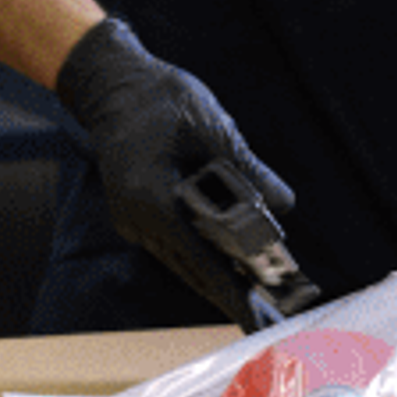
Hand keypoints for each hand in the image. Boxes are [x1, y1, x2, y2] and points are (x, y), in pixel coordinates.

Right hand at [57, 17, 305, 316]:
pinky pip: (171, 246)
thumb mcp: (212, 126)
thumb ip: (247, 169)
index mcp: (152, 197)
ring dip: (216, 276)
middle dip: (229, 290)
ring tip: (256, 294)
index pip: (199, 256)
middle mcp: (136, 218)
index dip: (230, 288)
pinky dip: (200, 256)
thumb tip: (282, 205)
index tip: (255, 314)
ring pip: (181, 261)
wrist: (114, 82)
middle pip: (190, 268)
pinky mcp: (134, 215)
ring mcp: (131, 220)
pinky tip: (227, 262)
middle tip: (267, 313)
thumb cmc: (160, 98)